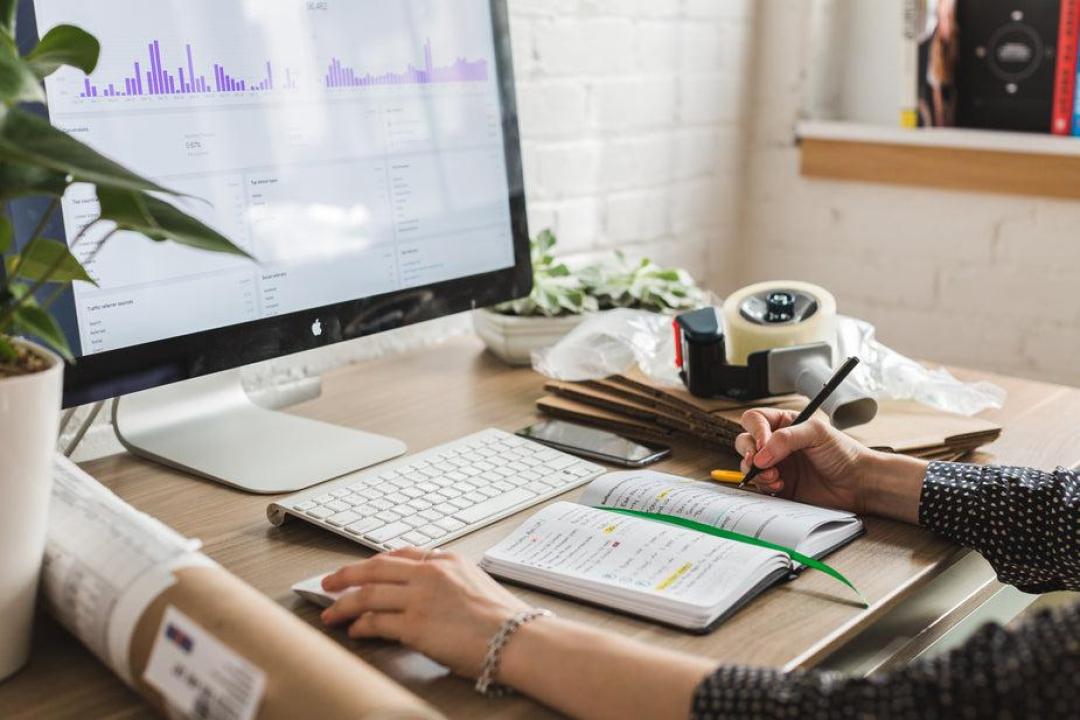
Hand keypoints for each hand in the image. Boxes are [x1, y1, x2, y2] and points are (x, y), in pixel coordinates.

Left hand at [320, 548, 530, 677]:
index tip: (360, 569)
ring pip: (368, 594)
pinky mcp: (415, 626)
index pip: (400, 555)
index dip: (374, 563)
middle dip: (346, 575)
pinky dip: (360, 626)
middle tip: (329, 583)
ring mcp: (420, 598)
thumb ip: (448, 583)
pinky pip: (376, 622)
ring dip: (343, 604)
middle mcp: (430, 574)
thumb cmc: (504, 620)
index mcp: (447, 561)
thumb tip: (425, 596)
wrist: (516, 639)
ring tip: (330, 612)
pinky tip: (354, 630)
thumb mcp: (475, 585)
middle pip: (375, 568)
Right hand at [735, 408, 926, 521]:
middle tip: (759, 461)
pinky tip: (780, 485)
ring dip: (757, 472)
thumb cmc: (844, 454)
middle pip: (744, 442)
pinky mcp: (779, 485)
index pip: (754, 420)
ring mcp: (777, 465)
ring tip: (776, 476)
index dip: (755, 431)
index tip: (764, 444)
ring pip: (747, 465)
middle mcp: (776, 444)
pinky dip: (764, 485)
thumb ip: (785, 438)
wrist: (859, 484)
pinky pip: (759, 485)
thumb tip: (760, 454)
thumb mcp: (817, 433)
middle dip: (749, 453)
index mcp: (784, 425)